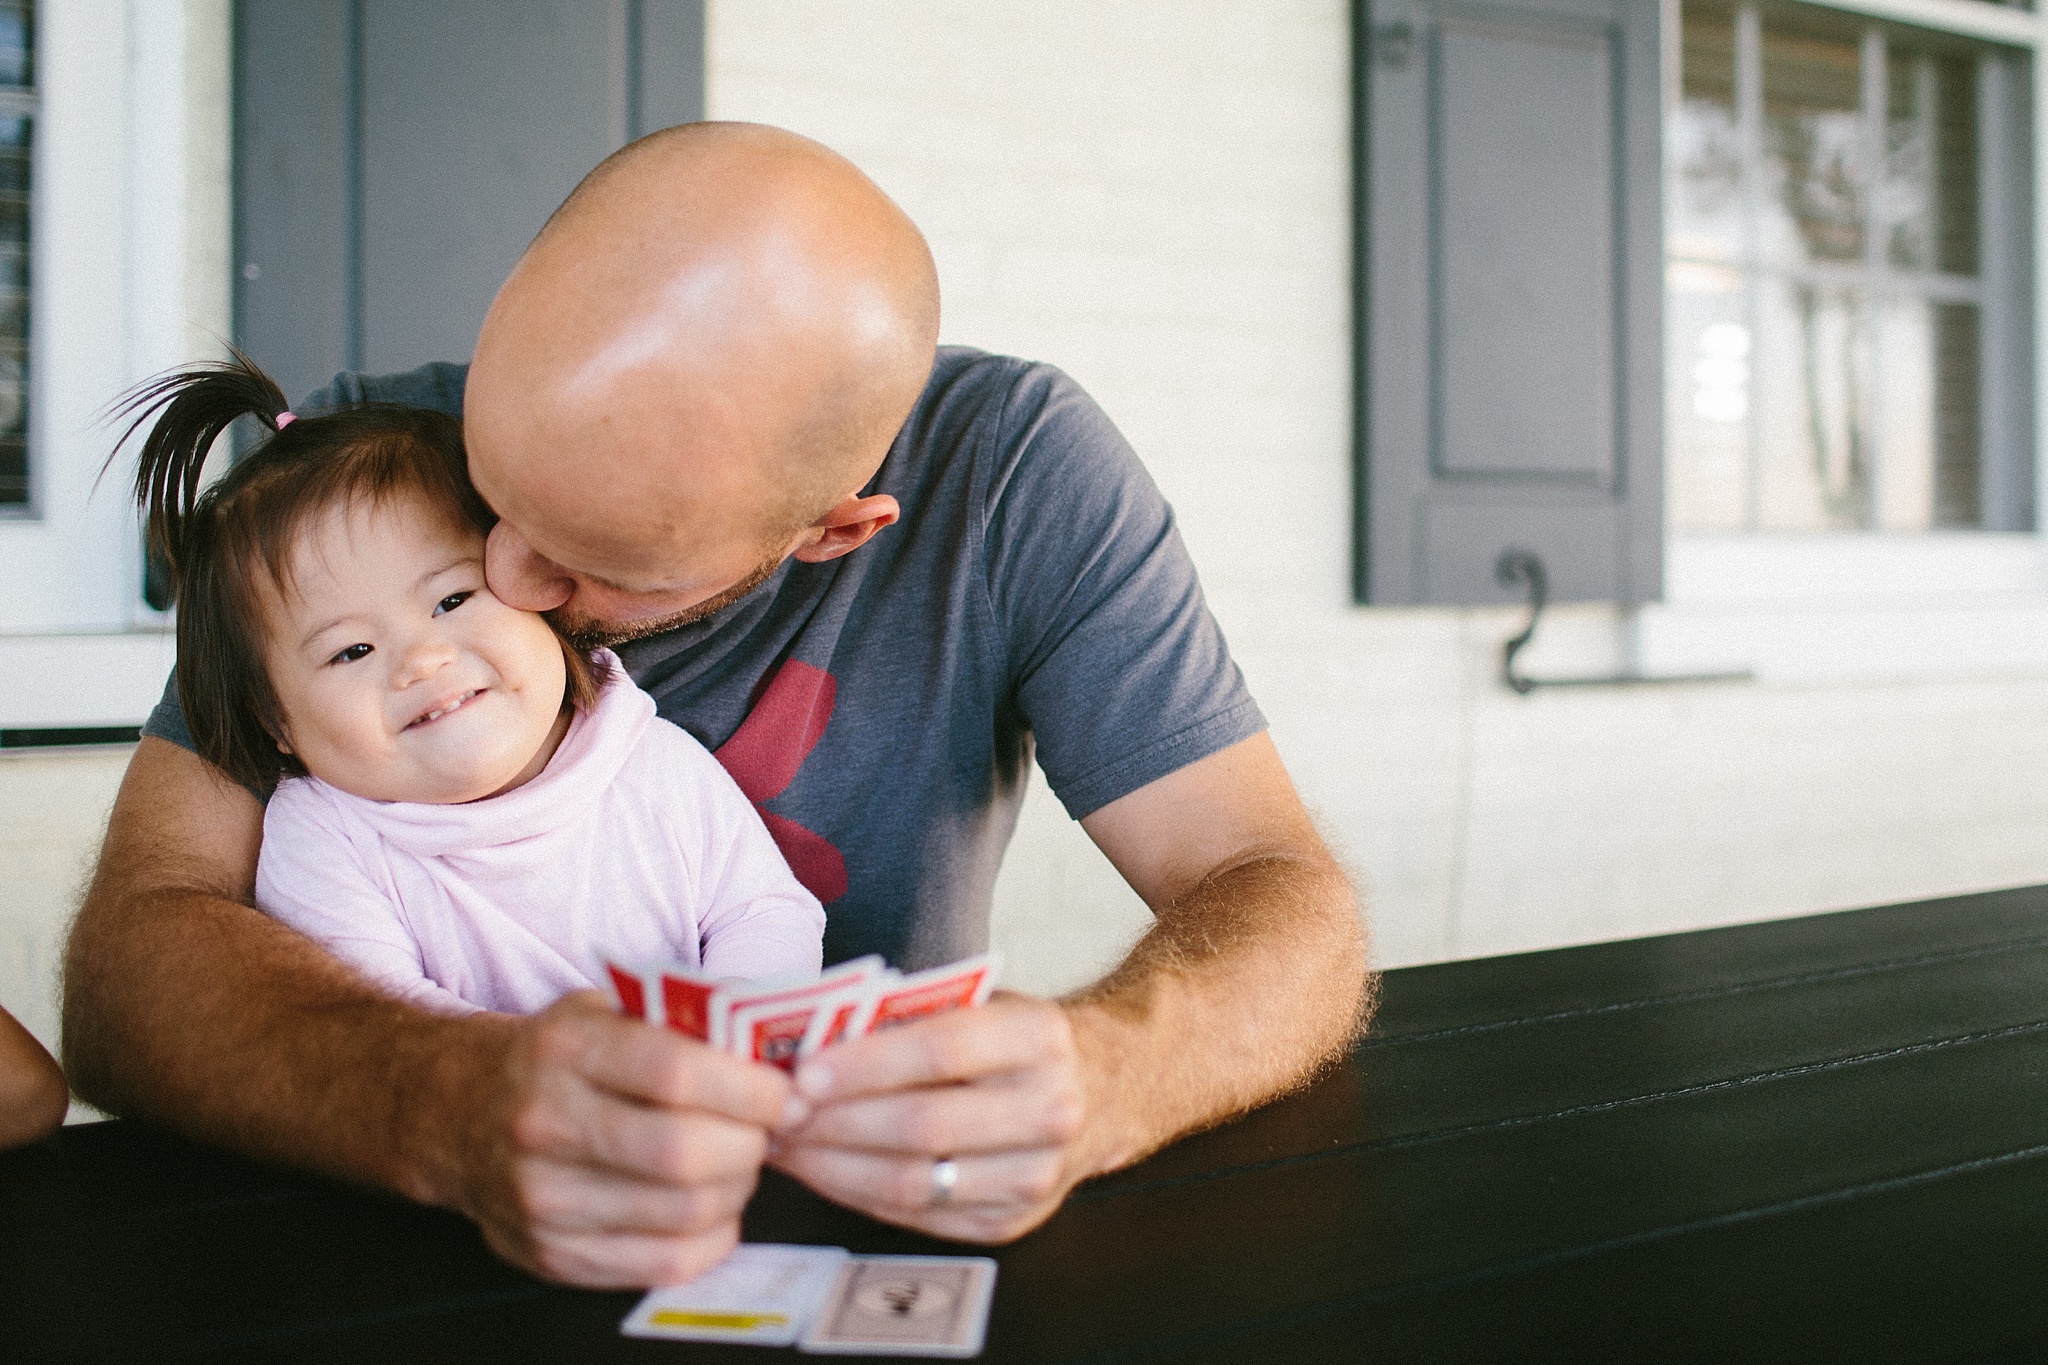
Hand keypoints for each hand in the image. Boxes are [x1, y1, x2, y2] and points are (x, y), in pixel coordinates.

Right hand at [451, 991, 795, 1286]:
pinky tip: (712, 1206)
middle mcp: (545, 1122)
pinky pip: (664, 1263)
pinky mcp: (551, 1253)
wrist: (459, 1112)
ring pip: (684, 1212)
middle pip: (685, 1154)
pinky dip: (712, 1237)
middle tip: (767, 1129)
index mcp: (565, 1048)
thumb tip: (776, 1046)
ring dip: (737, 1189)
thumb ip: (680, 1021)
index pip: (677, 1073)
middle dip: (752, 1143)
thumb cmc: (555, 1058)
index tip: (785, 1091)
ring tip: (738, 1161)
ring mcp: (542, 1197)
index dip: (750, 1088)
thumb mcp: (603, 1010)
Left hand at [771, 992, 1092, 1241]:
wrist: (1101, 1091)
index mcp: (1039, 1038)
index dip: (866, 1064)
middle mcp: (1050, 1110)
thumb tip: (810, 1040)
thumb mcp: (983, 1004)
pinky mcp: (1012, 1223)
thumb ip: (911, 1018)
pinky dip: (858, 1194)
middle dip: (837, 1123)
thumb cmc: (1017, 1041)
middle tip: (778, 1115)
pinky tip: (822, 1170)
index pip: (942, 1050)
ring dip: (835, 1167)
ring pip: (916, 1182)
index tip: (803, 1072)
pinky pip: (918, 1216)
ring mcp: (1036, 1177)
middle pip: (924, 1126)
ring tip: (786, 1146)